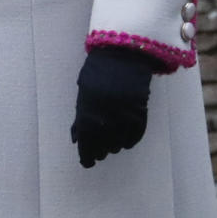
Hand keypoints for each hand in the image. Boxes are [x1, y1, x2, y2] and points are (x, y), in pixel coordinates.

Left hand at [71, 47, 153, 167]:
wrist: (123, 55)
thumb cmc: (98, 73)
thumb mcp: (83, 94)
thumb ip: (80, 118)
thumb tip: (76, 139)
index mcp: (88, 113)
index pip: (87, 145)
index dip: (87, 157)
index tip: (87, 162)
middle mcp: (106, 119)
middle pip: (103, 147)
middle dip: (99, 151)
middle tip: (98, 152)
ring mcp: (124, 117)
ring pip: (118, 144)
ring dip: (113, 146)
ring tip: (111, 144)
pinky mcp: (140, 114)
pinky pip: (135, 136)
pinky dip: (129, 141)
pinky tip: (124, 140)